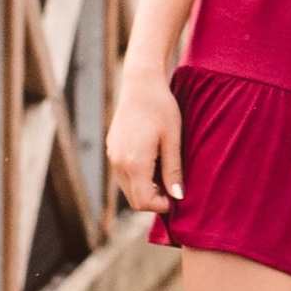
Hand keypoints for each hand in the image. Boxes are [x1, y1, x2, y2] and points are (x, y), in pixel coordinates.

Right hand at [106, 69, 183, 213]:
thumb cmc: (162, 109)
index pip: (143, 201)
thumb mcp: (173, 140)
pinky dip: (139, 177)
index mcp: (134, 162)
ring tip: (167, 174)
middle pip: (134, 198)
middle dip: (154, 199)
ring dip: (147, 189)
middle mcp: (118, 162)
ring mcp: (112, 156)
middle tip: (175, 188)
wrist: (141, 84)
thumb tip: (178, 197)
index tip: (178, 198)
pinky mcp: (112, 149)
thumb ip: (173, 170)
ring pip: (128, 188)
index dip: (161, 206)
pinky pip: (124, 175)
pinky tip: (155, 163)